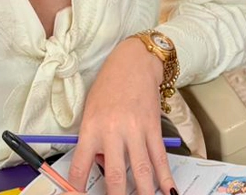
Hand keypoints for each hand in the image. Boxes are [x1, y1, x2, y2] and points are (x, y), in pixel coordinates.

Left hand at [69, 38, 176, 194]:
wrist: (134, 63)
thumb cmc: (108, 86)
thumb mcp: (91, 111)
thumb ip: (94, 139)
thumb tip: (102, 165)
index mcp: (91, 128)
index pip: (80, 166)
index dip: (77, 188)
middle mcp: (113, 132)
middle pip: (115, 175)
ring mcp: (136, 131)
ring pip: (141, 171)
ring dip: (143, 193)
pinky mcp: (153, 128)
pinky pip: (159, 158)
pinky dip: (165, 177)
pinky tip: (168, 190)